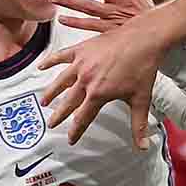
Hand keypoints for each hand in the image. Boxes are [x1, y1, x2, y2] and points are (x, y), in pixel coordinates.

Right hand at [38, 0, 171, 149]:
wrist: (144, 39)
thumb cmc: (143, 67)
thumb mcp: (141, 99)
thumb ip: (139, 125)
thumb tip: (143, 146)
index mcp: (99, 93)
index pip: (83, 117)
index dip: (76, 130)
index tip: (71, 139)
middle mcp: (86, 80)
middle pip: (68, 102)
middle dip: (59, 115)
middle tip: (52, 124)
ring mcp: (82, 63)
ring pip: (61, 82)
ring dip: (51, 93)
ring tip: (44, 102)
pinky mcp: (82, 49)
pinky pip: (61, 56)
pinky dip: (50, 61)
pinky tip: (41, 66)